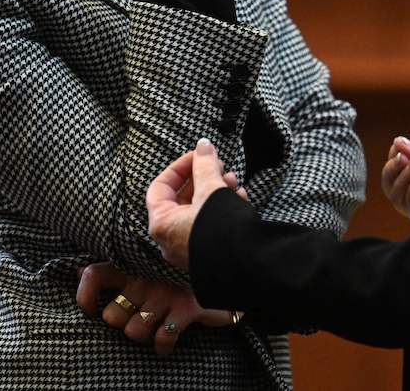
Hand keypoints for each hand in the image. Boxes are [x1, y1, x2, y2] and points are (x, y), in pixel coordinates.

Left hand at [76, 264, 234, 355]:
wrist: (229, 268)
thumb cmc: (180, 273)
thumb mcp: (150, 264)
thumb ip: (120, 270)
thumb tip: (80, 274)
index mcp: (133, 263)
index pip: (94, 275)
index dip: (85, 296)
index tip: (91, 308)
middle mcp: (145, 277)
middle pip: (112, 316)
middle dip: (122, 324)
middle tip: (138, 318)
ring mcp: (165, 294)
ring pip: (134, 332)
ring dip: (144, 335)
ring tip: (155, 327)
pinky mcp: (185, 309)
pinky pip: (163, 339)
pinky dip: (163, 347)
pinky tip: (166, 344)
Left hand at [147, 139, 234, 269]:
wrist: (249, 265)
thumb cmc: (222, 229)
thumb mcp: (211, 190)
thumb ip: (205, 165)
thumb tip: (203, 145)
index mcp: (163, 224)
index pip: (160, 187)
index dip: (179, 166)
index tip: (199, 155)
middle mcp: (172, 240)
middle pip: (182, 198)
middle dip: (203, 177)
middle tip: (219, 165)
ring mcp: (191, 249)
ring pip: (200, 211)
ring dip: (216, 190)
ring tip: (233, 181)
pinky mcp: (209, 253)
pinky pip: (211, 224)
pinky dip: (223, 208)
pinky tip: (240, 198)